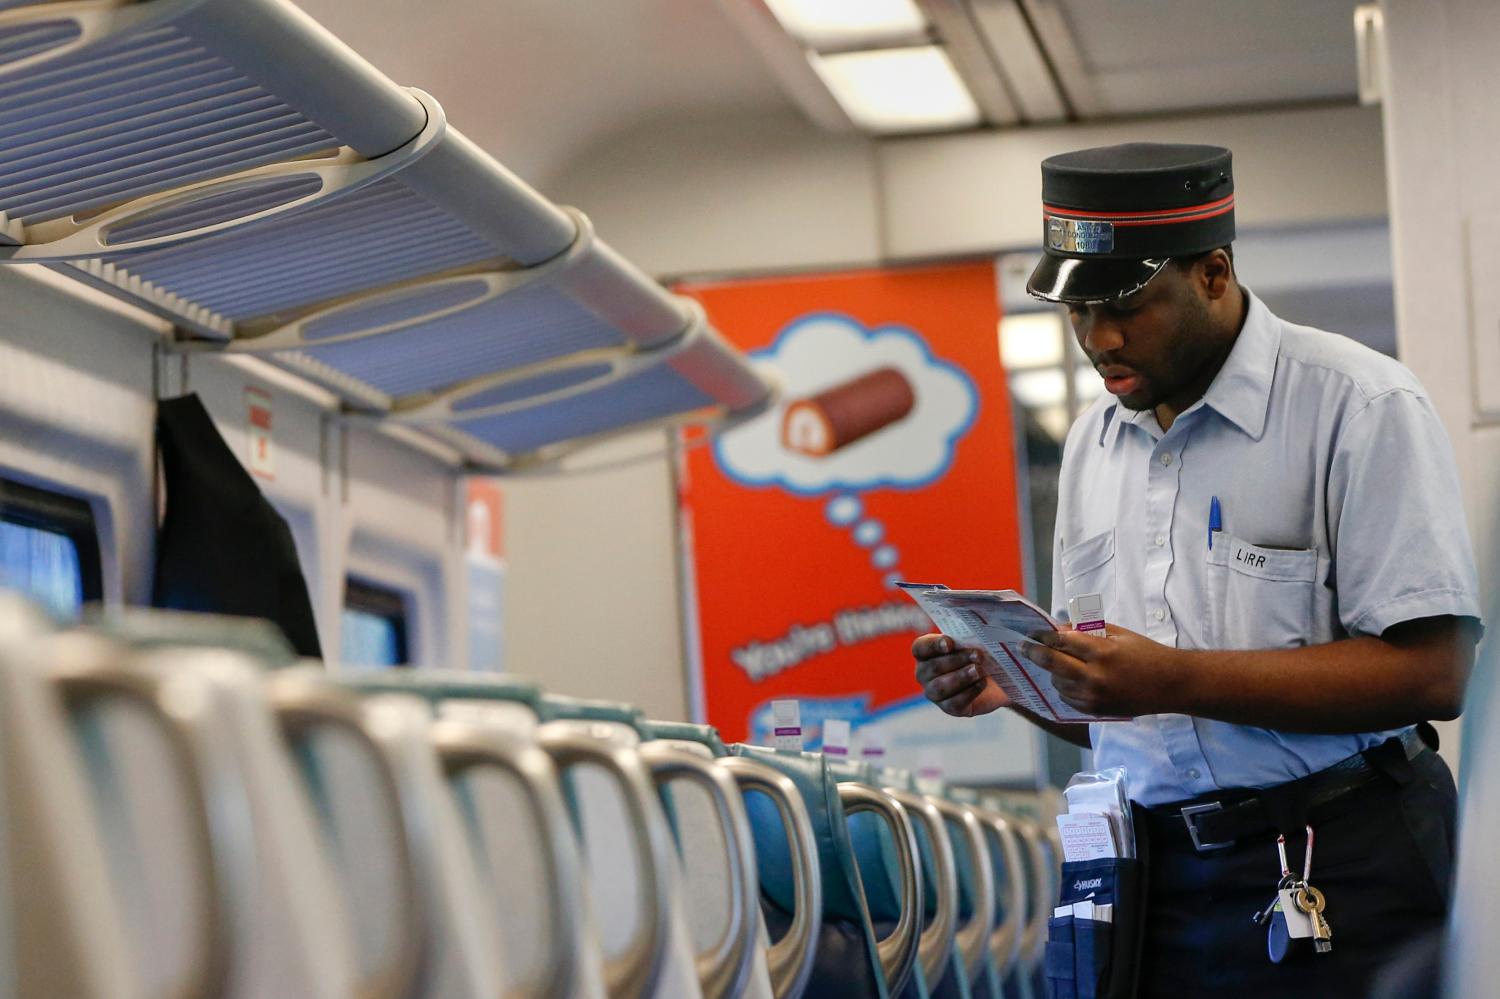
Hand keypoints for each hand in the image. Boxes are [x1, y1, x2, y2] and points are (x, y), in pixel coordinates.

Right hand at [913, 633, 1010, 716]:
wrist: (996, 680)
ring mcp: (934, 693)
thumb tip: (980, 628)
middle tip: (978, 655)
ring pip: (940, 687)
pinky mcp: (949, 708)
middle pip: (933, 667)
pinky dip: (969, 692)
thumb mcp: (975, 642)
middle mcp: (924, 673)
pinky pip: (954, 703)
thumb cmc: (979, 655)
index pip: (920, 648)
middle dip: (956, 660)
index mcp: (925, 653)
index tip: (950, 643)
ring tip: (980, 671)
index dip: (933, 646)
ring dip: (961, 677)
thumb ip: (971, 635)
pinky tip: (982, 683)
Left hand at [1021, 623, 1185, 717]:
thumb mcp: (1119, 634)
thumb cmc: (1146, 654)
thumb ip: (1088, 630)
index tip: (1033, 633)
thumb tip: (1059, 628)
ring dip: (1051, 672)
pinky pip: (1068, 699)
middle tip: (1024, 647)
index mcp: (1102, 653)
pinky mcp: (1096, 710)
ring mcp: (1095, 697)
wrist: (1170, 685)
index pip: (1062, 642)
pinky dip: (1064, 688)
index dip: (1044, 636)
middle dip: (1034, 653)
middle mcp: (1095, 677)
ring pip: (1058, 683)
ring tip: (1053, 663)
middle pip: (1053, 663)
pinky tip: (1067, 679)